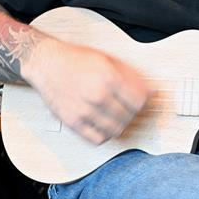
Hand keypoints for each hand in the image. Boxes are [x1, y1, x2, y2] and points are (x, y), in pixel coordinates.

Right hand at [22, 37, 151, 144]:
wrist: (47, 63)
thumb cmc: (76, 59)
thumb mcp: (107, 59)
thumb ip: (131, 75)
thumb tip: (152, 90)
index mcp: (109, 77)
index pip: (139, 100)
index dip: (145, 101)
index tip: (144, 100)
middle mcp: (97, 95)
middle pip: (129, 116)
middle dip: (133, 112)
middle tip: (129, 107)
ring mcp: (84, 110)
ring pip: (116, 129)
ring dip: (121, 124)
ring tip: (116, 115)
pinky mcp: (73, 121)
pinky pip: (97, 138)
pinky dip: (105, 135)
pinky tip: (103, 124)